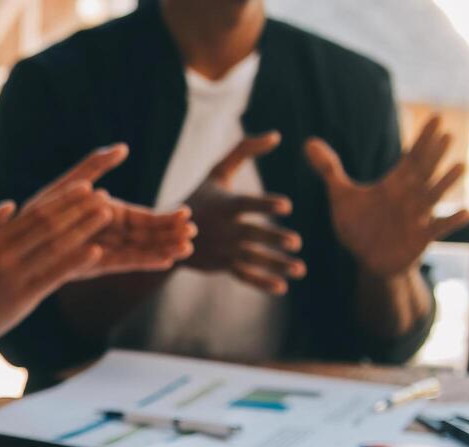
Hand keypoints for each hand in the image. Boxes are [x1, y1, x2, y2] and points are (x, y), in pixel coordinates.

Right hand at [0, 179, 111, 342]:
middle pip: (49, 225)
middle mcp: (5, 254)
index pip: (35, 213)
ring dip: (83, 229)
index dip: (63, 199)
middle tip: (104, 196)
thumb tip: (12, 205)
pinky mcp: (22, 297)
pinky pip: (53, 275)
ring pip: (55, 247)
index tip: (86, 186)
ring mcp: (14, 276)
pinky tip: (96, 250)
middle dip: (79, 209)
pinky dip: (75, 261)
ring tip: (106, 215)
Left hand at [27, 144, 197, 277]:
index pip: (144, 218)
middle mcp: (108, 235)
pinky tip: (163, 261)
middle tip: (194, 233)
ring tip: (186, 249)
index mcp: (109, 216)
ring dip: (162, 249)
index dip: (166, 218)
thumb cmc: (41, 208)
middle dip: (170, 235)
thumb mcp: (70, 183)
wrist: (17, 236)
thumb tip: (122, 148)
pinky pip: (121, 262)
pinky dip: (142, 261)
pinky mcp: (92, 265)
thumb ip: (95, 167)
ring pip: (139, 250)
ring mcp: (102, 251)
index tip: (187, 215)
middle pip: (147, 236)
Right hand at [181, 132, 305, 294]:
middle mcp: (223, 229)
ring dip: (276, 265)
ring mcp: (222, 249)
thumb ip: (245, 150)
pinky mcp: (221, 265)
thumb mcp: (218, 171)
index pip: (247, 205)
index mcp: (224, 205)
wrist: (168, 233)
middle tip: (296, 242)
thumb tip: (277, 136)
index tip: (287, 206)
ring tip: (300, 269)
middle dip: (272, 239)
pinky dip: (262, 283)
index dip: (265, 204)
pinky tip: (282, 287)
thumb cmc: (201, 196)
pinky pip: (244, 275)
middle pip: (251, 235)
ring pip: (252, 258)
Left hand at [307, 116, 468, 278]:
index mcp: (394, 185)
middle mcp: (410, 197)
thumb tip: (308, 142)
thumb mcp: (342, 196)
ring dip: (446, 183)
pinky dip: (452, 220)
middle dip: (435, 155)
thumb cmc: (360, 225)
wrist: (367, 260)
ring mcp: (417, 217)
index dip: (423, 139)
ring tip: (461, 167)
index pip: (412, 156)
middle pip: (424, 172)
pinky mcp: (420, 238)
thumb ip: (329, 169)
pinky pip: (439, 228)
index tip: (436, 117)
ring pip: (434, 197)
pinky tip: (468, 211)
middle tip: (447, 134)